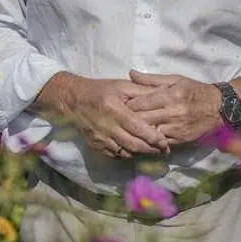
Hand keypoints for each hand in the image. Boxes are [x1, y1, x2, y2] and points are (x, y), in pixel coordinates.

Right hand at [38, 74, 169, 157]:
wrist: (74, 101)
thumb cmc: (101, 90)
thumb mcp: (122, 86)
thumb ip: (143, 92)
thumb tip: (164, 95)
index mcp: (115, 110)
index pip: (138, 128)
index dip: (153, 137)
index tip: (166, 142)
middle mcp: (107, 127)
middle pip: (133, 144)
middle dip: (151, 149)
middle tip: (165, 151)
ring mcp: (100, 139)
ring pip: (125, 153)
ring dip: (141, 154)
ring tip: (155, 152)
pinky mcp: (96, 146)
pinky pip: (116, 155)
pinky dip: (128, 155)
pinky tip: (137, 152)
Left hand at [124, 71, 223, 146]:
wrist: (219, 108)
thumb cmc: (195, 91)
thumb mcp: (176, 80)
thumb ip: (151, 79)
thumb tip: (131, 73)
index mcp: (170, 95)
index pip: (141, 102)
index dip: (127, 105)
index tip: (119, 105)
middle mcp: (172, 113)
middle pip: (142, 119)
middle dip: (128, 119)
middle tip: (118, 119)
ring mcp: (176, 128)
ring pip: (149, 133)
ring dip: (137, 132)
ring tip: (126, 130)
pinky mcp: (180, 140)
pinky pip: (159, 143)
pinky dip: (149, 141)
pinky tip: (141, 139)